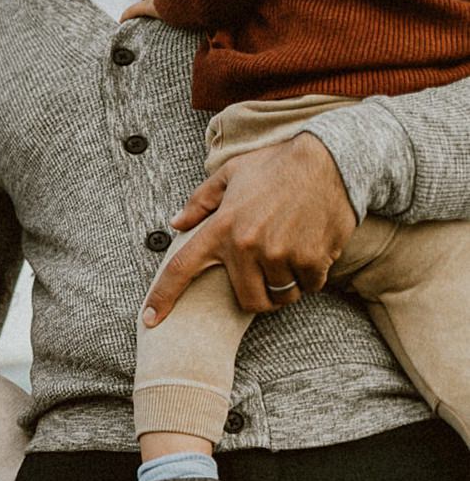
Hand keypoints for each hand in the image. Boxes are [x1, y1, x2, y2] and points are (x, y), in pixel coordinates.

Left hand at [144, 134, 356, 322]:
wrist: (331, 160)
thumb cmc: (276, 166)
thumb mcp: (229, 175)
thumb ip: (200, 202)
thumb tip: (177, 223)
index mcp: (221, 228)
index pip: (181, 270)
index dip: (162, 298)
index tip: (150, 320)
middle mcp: (247, 246)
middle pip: (248, 300)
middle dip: (257, 296)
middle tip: (266, 276)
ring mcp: (281, 255)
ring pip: (281, 296)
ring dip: (286, 286)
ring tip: (291, 258)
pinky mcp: (312, 259)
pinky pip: (309, 286)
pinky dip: (310, 277)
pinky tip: (312, 251)